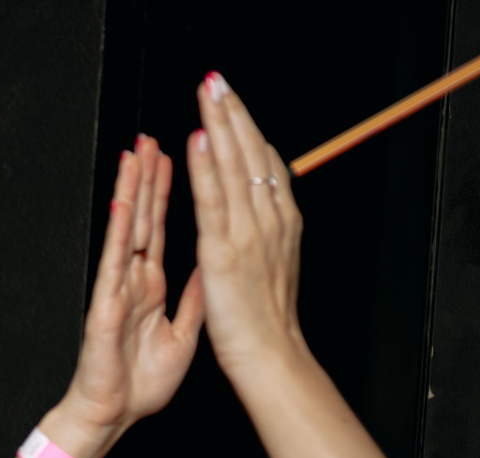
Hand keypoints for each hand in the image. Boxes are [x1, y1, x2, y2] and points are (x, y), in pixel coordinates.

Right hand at [56, 134, 204, 450]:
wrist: (114, 414)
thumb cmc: (139, 383)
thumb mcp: (182, 333)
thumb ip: (193, 297)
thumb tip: (210, 268)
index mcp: (150, 286)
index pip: (161, 228)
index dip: (167, 192)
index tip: (175, 157)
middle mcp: (131, 280)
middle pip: (142, 219)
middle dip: (148, 177)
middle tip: (153, 138)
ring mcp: (117, 290)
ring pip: (126, 231)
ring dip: (130, 192)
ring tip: (135, 155)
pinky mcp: (107, 307)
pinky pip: (114, 265)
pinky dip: (118, 234)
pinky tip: (122, 206)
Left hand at [184, 73, 306, 369]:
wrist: (271, 356)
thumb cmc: (267, 321)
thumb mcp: (271, 268)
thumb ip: (266, 236)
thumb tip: (262, 213)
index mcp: (281, 224)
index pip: (265, 164)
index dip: (249, 129)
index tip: (234, 102)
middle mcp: (270, 220)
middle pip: (253, 154)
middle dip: (235, 113)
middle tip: (217, 80)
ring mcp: (249, 233)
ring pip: (235, 168)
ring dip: (221, 126)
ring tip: (208, 93)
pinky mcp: (225, 251)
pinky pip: (214, 201)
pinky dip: (207, 168)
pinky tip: (198, 142)